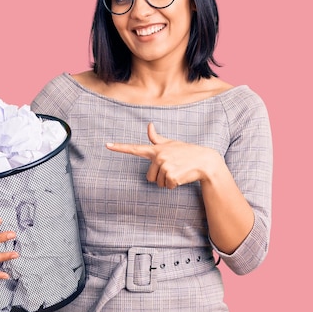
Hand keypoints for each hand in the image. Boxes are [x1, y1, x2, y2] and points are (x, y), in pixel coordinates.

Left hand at [106, 123, 221, 188]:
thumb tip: (149, 124)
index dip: (120, 147)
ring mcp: (165, 166)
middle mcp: (158, 156)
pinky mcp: (171, 175)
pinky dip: (174, 185)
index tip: (107, 145)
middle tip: (173, 168)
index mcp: (156, 149)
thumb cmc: (186, 152)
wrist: (205, 161)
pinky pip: (167, 186)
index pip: (135, 148)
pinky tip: (182, 176)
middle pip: (149, 177)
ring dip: (167, 181)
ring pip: (158, 183)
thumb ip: (156, 139)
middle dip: (160, 177)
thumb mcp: (171, 143)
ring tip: (178, 171)